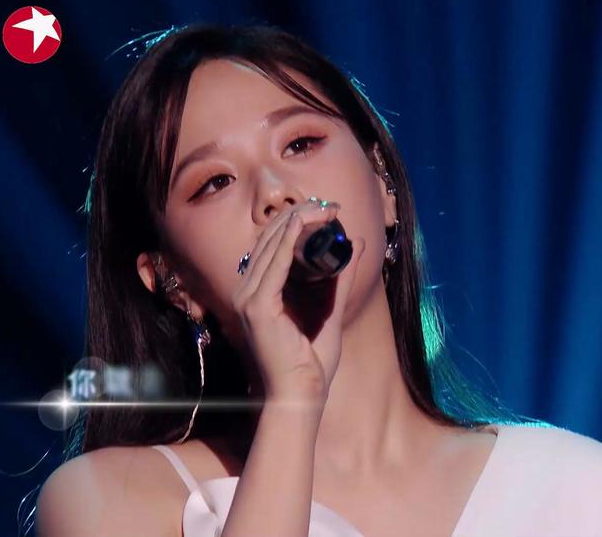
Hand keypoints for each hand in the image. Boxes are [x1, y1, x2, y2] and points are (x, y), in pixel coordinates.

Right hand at [230, 200, 365, 406]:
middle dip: (300, 215)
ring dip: (298, 221)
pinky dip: (289, 239)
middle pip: (270, 238)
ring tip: (324, 209)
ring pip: (271, 244)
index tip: (329, 212)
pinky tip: (305, 223)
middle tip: (330, 205)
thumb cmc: (311, 363)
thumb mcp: (331, 310)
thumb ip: (340, 279)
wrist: (301, 396)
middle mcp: (248, 291)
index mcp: (260, 292)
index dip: (299, 221)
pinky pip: (273, 263)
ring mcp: (248, 298)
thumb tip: (354, 244)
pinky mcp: (256, 306)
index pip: (273, 244)